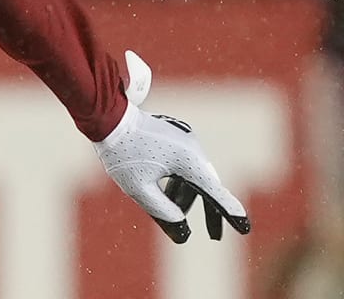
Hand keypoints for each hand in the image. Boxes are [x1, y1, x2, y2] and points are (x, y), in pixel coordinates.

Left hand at [95, 103, 250, 242]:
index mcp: (187, 161)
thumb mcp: (138, 188)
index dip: (229, 213)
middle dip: (210, 211)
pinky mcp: (177, 138)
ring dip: (188, 197)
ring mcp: (185, 141)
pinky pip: (184, 165)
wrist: (110, 117)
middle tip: (214, 236)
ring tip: (178, 216)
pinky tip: (168, 196)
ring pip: (194, 176)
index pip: (214, 193)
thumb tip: (181, 229)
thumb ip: (162, 210)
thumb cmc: (121, 153)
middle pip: (207, 186)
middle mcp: (192, 149)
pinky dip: (179, 182)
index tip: (244, 228)